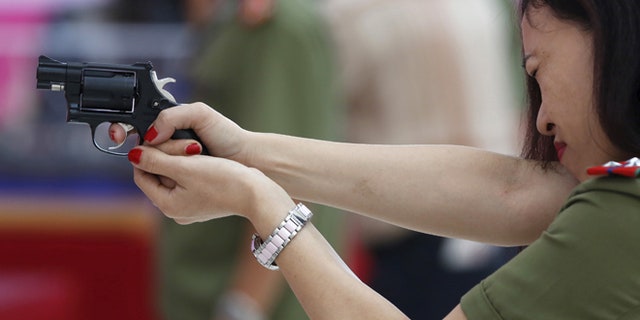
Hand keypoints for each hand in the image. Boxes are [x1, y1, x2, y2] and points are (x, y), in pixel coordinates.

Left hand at [125, 102, 292, 224]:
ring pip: (174, 175)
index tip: (161, 139)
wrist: (257, 193)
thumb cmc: (224, 181)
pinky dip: (194, 167)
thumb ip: (155, 160)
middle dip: (169, 155)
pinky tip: (205, 160)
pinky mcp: (204, 200)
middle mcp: (176, 209)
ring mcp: (191, 206)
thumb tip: (132, 155)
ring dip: (182, 158)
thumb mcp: (186, 167)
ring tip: (198, 151)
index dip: (148, 154)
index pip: (142, 174)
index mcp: (167, 205)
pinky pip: (189, 179)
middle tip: (188, 146)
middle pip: (158, 174)